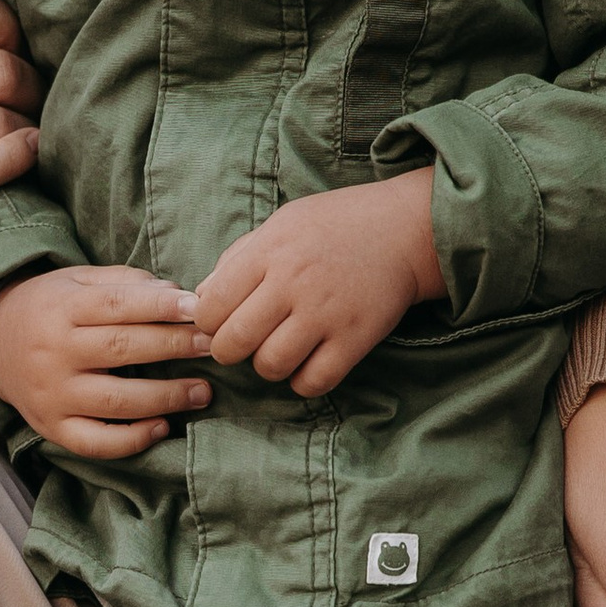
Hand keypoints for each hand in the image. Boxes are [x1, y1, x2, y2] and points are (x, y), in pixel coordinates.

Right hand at [0, 266, 210, 456]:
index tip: (198, 307)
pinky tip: (163, 426)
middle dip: (174, 347)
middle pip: (122, 349)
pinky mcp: (52, 428)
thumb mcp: (77, 281)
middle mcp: (54, 352)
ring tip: (203, 391)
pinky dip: (132, 439)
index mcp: (61, 309)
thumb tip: (176, 294)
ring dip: (166, 397)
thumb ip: (125, 283)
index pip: (117, 305)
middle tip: (212, 346)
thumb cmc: (49, 307)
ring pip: (116, 400)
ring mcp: (52, 394)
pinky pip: (96, 442)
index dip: (160, 306)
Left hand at [193, 173, 443, 398]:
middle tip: (243, 344)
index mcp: (269, 252)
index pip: (211, 306)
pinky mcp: (356, 337)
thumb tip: (201, 299)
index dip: (208, 322)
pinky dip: (303, 381)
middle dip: (229, 352)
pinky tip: (307, 363)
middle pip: (234, 343)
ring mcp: (326, 313)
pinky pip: (314, 382)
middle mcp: (293, 283)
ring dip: (268, 366)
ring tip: (279, 350)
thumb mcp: (280, 224)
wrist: (404, 228)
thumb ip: (238, 259)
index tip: (222, 321)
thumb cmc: (335, 225)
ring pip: (271, 366)